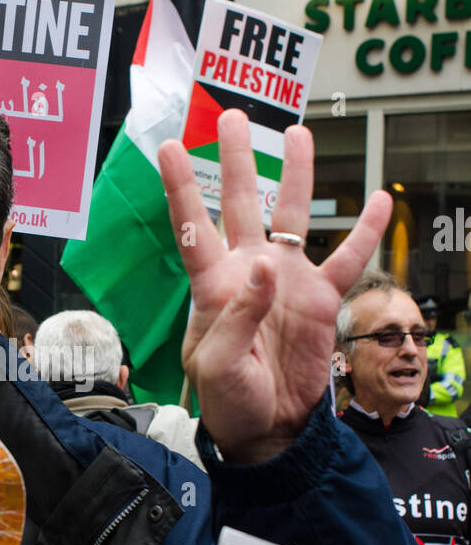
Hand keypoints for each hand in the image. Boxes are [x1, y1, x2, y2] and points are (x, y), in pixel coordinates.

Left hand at [159, 110, 392, 462]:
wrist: (267, 428)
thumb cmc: (230, 399)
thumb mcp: (219, 364)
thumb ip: (238, 314)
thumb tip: (267, 265)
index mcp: (212, 286)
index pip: (193, 227)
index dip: (179, 188)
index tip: (166, 146)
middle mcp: (247, 272)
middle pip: (238, 204)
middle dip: (234, 160)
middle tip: (230, 117)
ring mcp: (285, 281)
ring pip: (290, 216)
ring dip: (295, 175)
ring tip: (299, 134)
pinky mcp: (318, 299)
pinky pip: (346, 258)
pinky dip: (365, 231)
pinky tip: (378, 200)